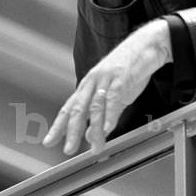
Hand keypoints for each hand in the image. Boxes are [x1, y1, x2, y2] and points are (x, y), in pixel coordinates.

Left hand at [43, 19, 171, 155]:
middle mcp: (92, 82)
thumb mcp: (114, 96)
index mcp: (88, 86)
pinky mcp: (121, 76)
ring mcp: (106, 78)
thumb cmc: (129, 70)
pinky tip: (108, 127)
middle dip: (71, 131)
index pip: (69, 108)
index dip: (58, 126)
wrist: (147, 45)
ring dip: (95, 128)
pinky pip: (113, 97)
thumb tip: (91, 136)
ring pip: (95, 106)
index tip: (48, 141)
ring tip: (96, 146)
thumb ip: (102, 115)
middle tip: (68, 150)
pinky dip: (110, 113)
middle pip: (77, 109)